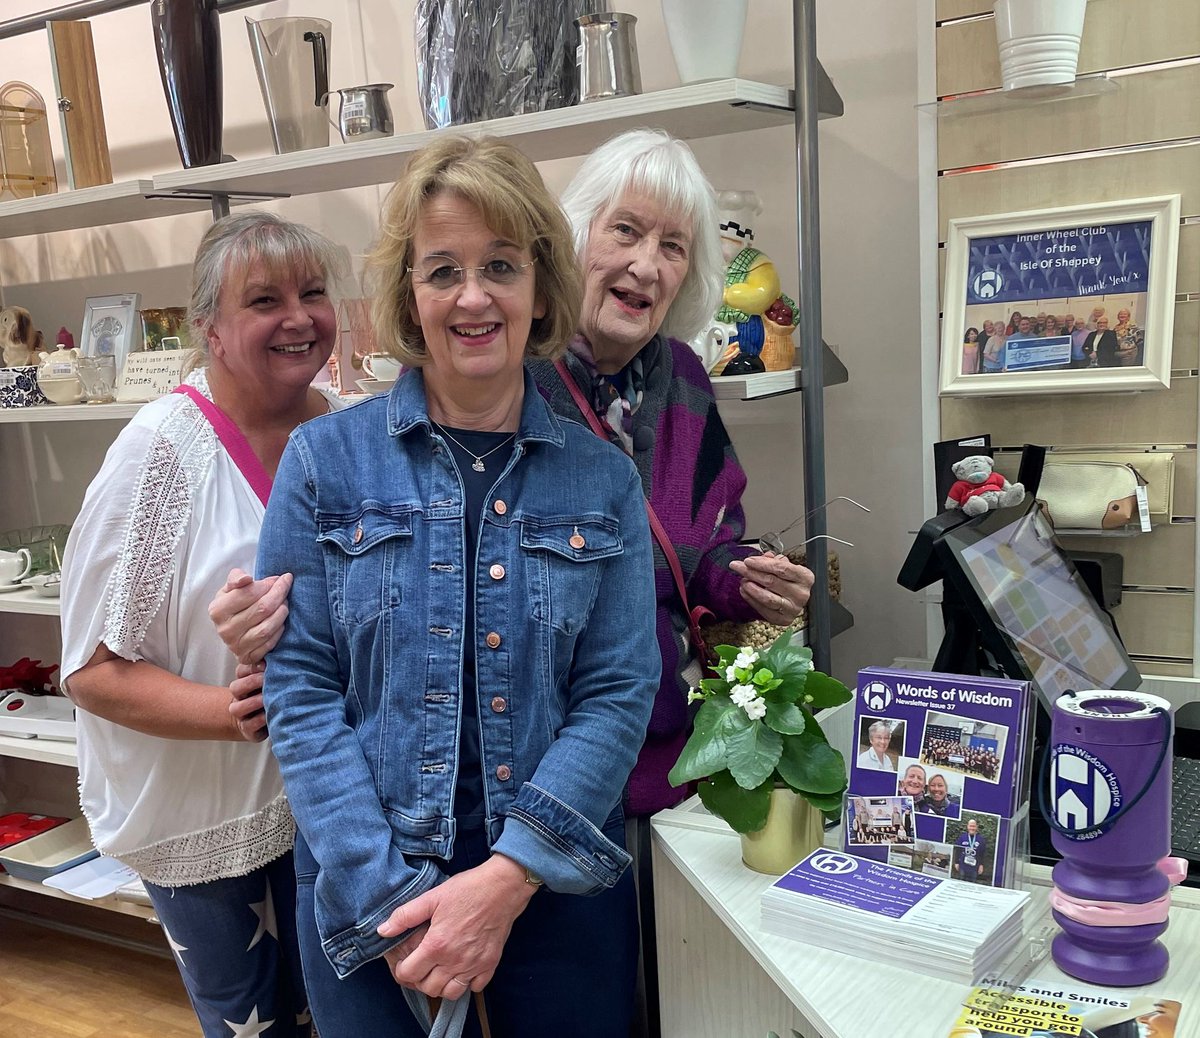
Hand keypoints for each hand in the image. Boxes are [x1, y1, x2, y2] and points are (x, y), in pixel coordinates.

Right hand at [208, 569, 292, 665]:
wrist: (233, 627)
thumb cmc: (235, 603)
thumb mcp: (231, 588)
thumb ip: (236, 577)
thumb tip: (246, 579)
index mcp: (217, 610)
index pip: (248, 593)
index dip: (268, 584)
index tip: (280, 578)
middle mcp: (225, 629)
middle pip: (262, 609)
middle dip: (279, 595)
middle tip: (286, 587)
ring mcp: (236, 645)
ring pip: (267, 628)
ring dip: (282, 613)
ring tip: (285, 603)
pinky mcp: (247, 657)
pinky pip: (269, 644)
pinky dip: (280, 631)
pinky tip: (282, 621)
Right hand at [228, 661, 267, 741]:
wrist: (262, 721)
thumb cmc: (270, 696)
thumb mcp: (271, 682)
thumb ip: (274, 670)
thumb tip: (285, 657)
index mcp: (245, 681)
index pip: (241, 671)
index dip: (251, 667)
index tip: (266, 664)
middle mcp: (239, 697)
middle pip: (235, 687)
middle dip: (250, 682)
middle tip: (265, 679)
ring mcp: (242, 715)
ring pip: (237, 708)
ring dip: (253, 702)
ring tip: (266, 698)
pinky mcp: (248, 730)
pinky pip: (249, 725)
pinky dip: (259, 720)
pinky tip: (270, 715)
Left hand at [377, 854, 534, 997]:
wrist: (503, 887)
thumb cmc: (468, 889)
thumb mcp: (433, 896)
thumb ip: (405, 915)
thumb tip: (382, 930)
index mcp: (437, 945)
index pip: (409, 974)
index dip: (401, 970)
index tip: (403, 962)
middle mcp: (454, 960)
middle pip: (428, 988)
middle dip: (419, 980)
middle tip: (419, 966)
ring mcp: (473, 965)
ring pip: (450, 993)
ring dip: (440, 986)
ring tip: (439, 971)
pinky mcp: (489, 964)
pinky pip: (474, 988)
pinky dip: (466, 984)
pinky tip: (462, 969)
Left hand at [729, 552, 813, 625]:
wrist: (795, 600)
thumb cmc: (790, 581)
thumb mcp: (785, 566)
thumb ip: (773, 560)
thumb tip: (761, 558)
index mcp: (805, 577)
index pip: (781, 568)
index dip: (762, 564)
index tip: (748, 561)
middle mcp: (801, 594)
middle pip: (771, 581)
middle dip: (751, 572)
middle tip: (737, 566)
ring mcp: (793, 608)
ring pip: (766, 597)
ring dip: (750, 587)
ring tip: (742, 580)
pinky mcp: (783, 619)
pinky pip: (763, 609)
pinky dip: (751, 599)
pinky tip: (744, 591)